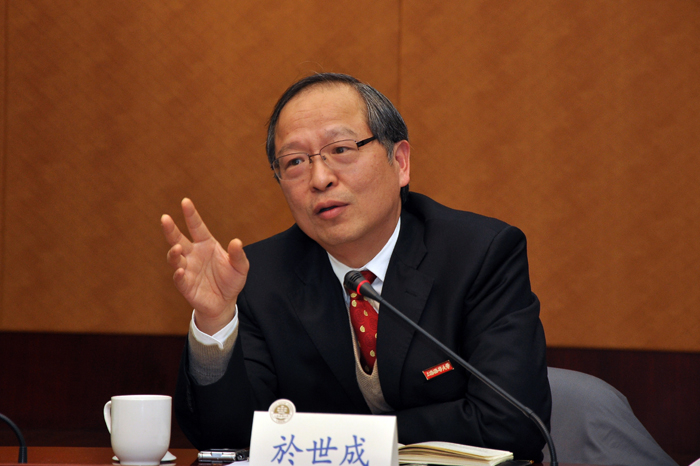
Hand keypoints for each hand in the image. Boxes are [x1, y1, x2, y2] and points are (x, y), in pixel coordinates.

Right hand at [161, 198, 248, 334]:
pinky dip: (178, 275)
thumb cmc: (231, 280)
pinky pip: (179, 279)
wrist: (225, 303)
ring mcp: (187, 269)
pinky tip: (180, 270)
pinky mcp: (186, 286)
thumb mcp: (240, 267)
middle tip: (165, 218)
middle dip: (170, 229)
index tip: (185, 201)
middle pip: (178, 239)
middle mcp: (193, 254)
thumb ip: (238, 255)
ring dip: (174, 253)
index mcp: (206, 244)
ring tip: (177, 247)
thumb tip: (237, 241)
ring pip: (175, 258)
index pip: (197, 227)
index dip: (191, 215)